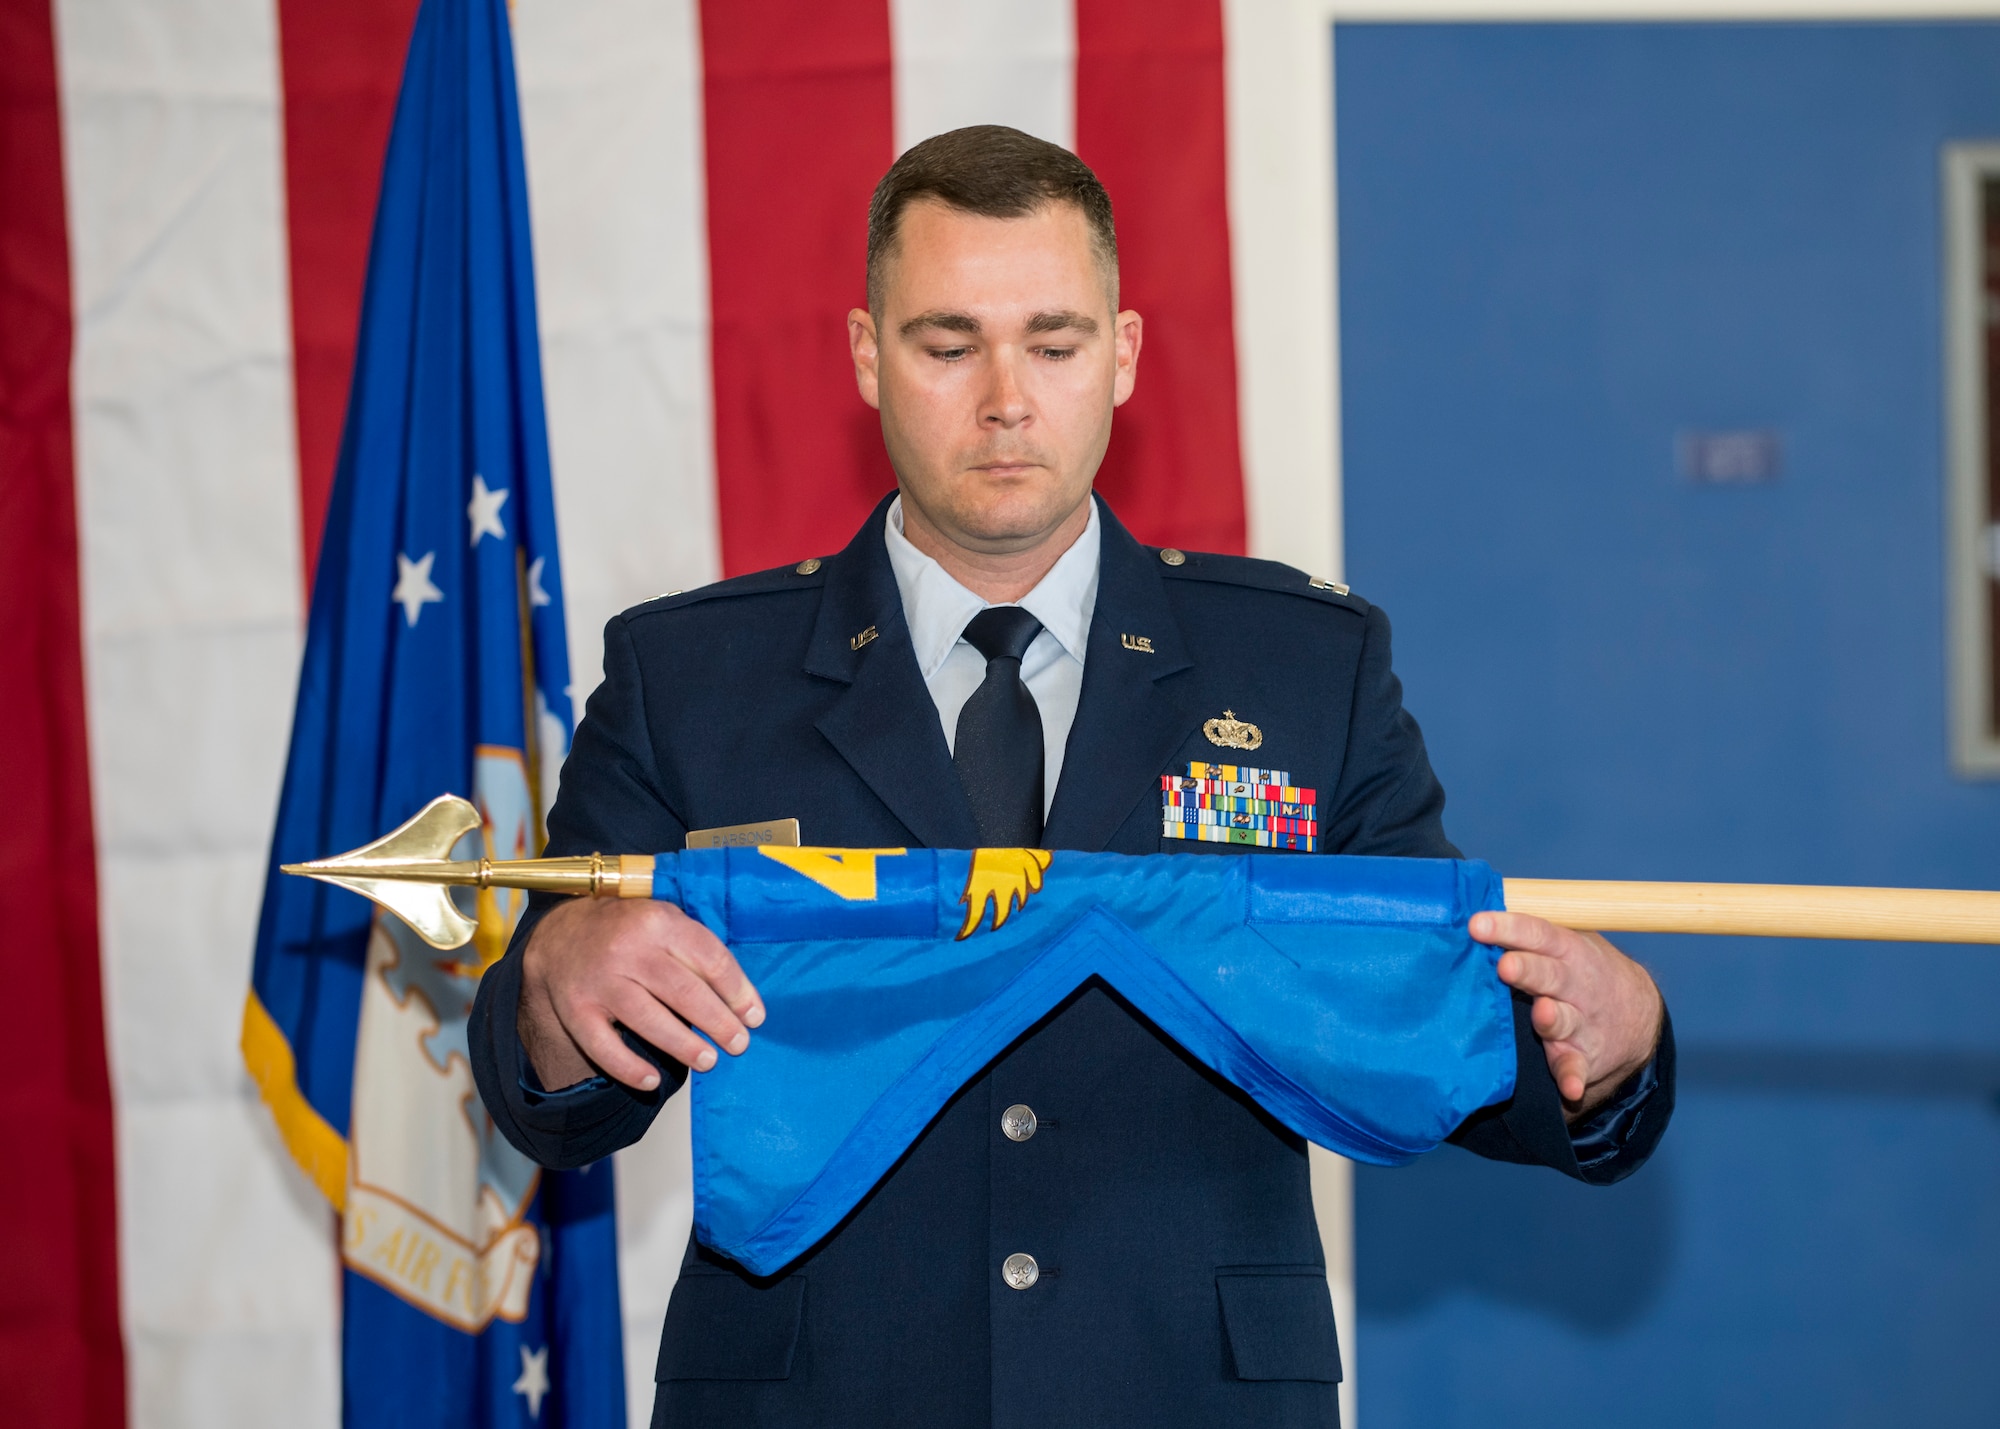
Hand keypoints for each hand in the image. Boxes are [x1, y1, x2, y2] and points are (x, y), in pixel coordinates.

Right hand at [517, 897, 764, 1092]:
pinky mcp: (576, 1010)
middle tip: (739, 1044)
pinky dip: (628, 1068)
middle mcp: (628, 950)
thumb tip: (742, 1003)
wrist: (563, 934)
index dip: (738, 992)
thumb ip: (700, 953)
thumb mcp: (666, 923)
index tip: (755, 1018)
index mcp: (659, 922)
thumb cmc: (631, 932)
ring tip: (709, 1060)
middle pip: (684, 992)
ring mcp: (600, 982)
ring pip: (648, 1020)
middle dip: (718, 1023)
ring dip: (684, 1046)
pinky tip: (652, 1080)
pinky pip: (603, 1047)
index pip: (710, 959)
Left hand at [1470, 911, 1662, 1122]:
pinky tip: (1571, 1089)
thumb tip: (1473, 908)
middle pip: (1550, 975)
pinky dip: (1574, 1078)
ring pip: (1563, 1020)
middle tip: (1505, 966)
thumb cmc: (1580, 969)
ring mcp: (1581, 1022)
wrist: (1637, 1012)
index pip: (1537, 933)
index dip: (1508, 927)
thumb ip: (1526, 931)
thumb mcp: (1566, 940)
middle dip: (1529, 970)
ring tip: (1542, 1014)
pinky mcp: (1584, 1057)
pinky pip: (1577, 1068)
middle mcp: (1576, 985)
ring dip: (1552, 1019)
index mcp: (1567, 949)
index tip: (1477, 925)